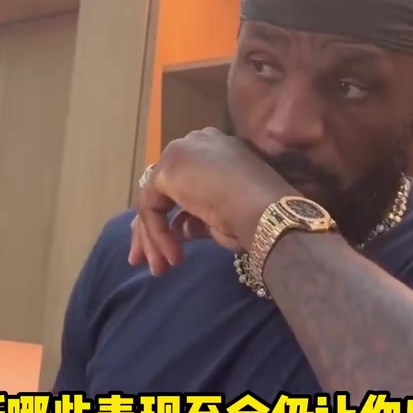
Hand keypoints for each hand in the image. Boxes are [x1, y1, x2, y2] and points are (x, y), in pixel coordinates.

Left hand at [129, 128, 296, 273]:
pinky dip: (157, 234)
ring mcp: (180, 153)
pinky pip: (150, 207)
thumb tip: (179, 229)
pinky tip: (173, 256)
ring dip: (153, 237)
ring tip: (160, 268)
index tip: (172, 248)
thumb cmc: (259, 215)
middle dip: (151, 227)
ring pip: (153, 199)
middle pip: (162, 189)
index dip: (174, 215)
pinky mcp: (167, 170)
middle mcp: (196, 144)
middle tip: (146, 260)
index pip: (182, 182)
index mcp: (216, 151)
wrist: (266, 211)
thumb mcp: (223, 216)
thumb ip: (197, 217)